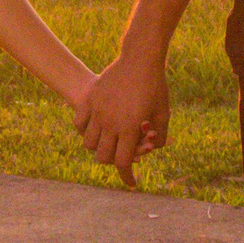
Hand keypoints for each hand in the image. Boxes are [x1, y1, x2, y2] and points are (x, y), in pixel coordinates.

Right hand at [74, 46, 169, 188]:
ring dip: (98, 147)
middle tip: (120, 156)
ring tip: (108, 140)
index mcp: (130, 128)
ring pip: (89, 143)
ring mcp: (98, 111)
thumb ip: (160, 137)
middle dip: (113, 161)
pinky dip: (85, 130)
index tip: (131, 183)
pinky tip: (94, 128)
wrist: (140, 59)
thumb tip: (152, 151)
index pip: (123, 163)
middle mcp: (111, 122)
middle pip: (103, 156)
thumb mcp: (164, 113)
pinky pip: (79, 124)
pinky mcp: (90, 99)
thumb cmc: (155, 86)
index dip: (127, 176)